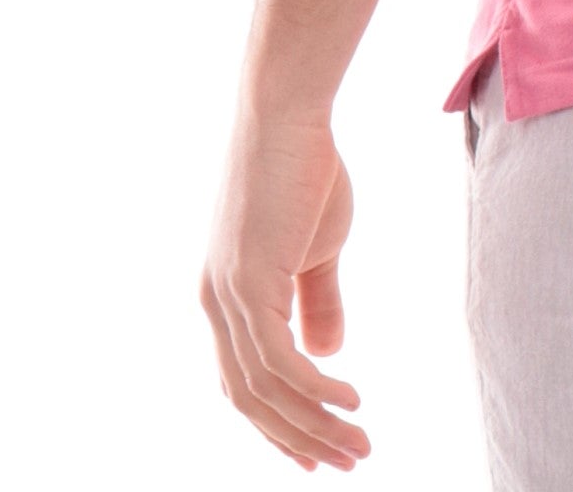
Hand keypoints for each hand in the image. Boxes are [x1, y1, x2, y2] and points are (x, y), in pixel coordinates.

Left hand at [201, 108, 371, 471]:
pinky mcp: (247, 283)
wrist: (288, 115)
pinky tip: (350, 399)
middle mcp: (214, 305)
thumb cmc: (304, 169)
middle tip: (347, 462)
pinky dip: (314, 389)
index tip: (316, 454)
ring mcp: (226, 297)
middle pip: (251, 399)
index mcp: (224, 298)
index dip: (278, 424)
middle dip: (300, 438)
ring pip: (266, 390)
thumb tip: (327, 353)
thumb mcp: (316, 246)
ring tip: (358, 444)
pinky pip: (280, 360)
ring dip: (314, 424)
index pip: (244, 383)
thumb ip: (316, 300)